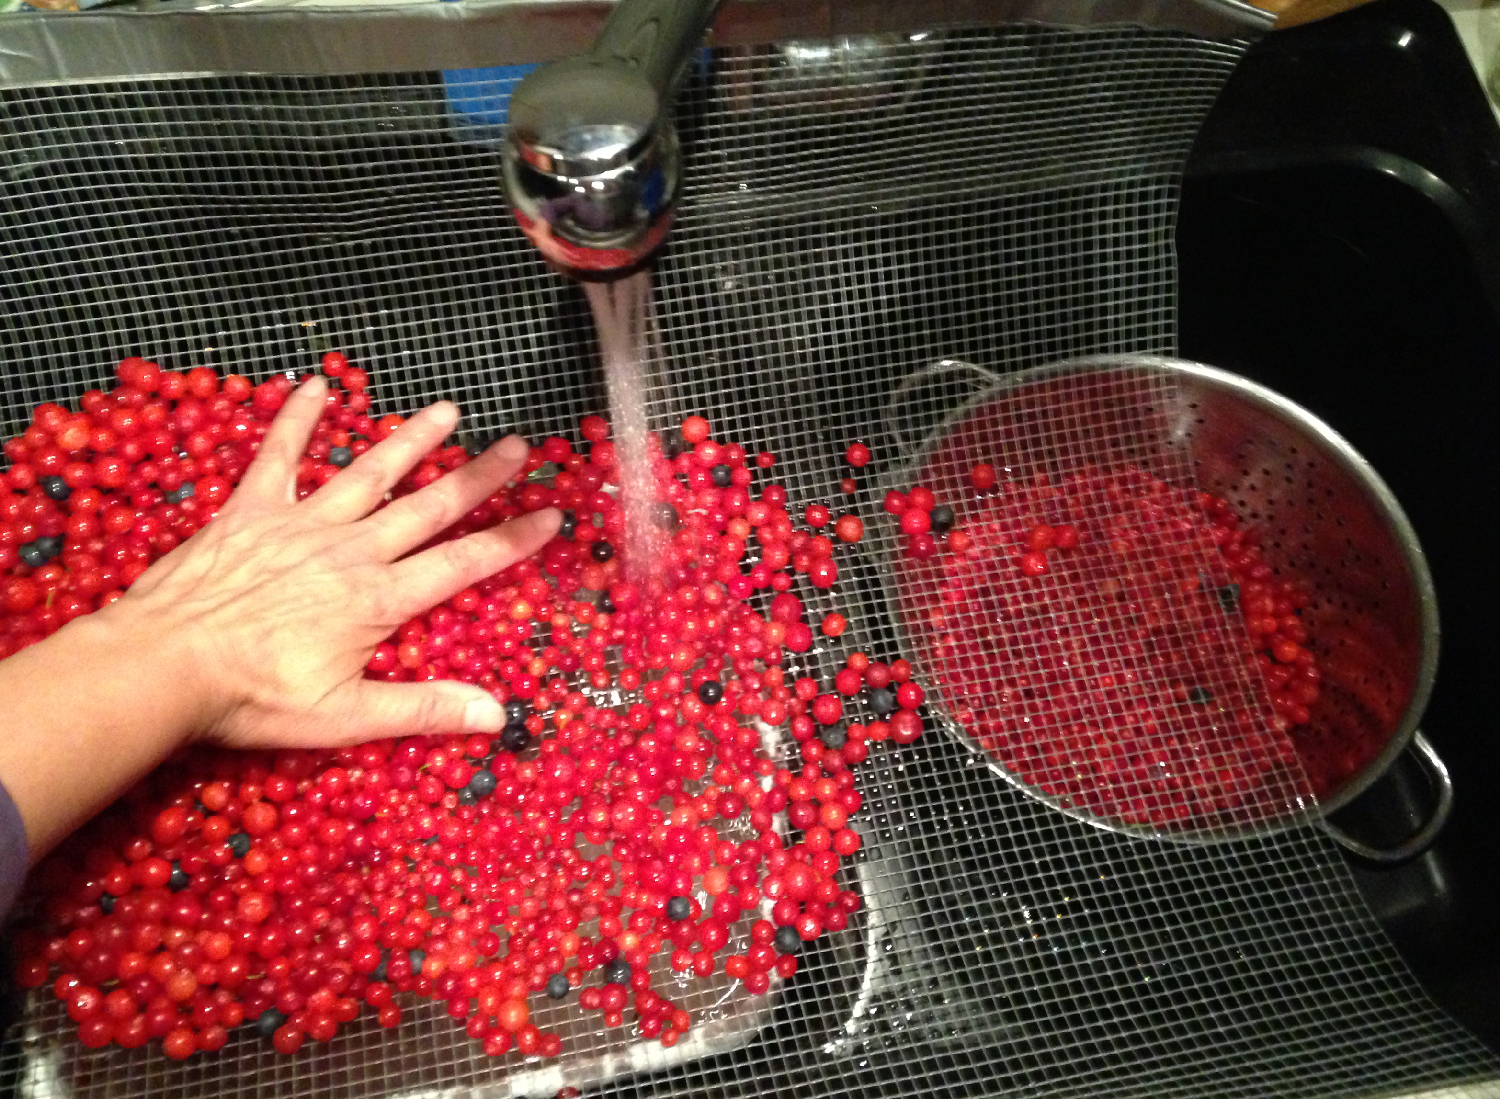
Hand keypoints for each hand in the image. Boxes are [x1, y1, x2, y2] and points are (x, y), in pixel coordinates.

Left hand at [102, 374, 559, 748]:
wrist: (164, 664)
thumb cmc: (254, 698)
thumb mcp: (345, 717)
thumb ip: (422, 709)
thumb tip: (496, 714)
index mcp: (379, 600)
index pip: (463, 563)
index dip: (512, 539)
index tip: (551, 514)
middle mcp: (351, 550)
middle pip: (429, 506)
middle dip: (479, 476)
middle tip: (518, 445)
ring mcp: (301, 524)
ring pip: (368, 473)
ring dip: (411, 441)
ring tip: (447, 411)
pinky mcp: (251, 511)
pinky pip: (279, 457)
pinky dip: (296, 420)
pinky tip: (314, 387)